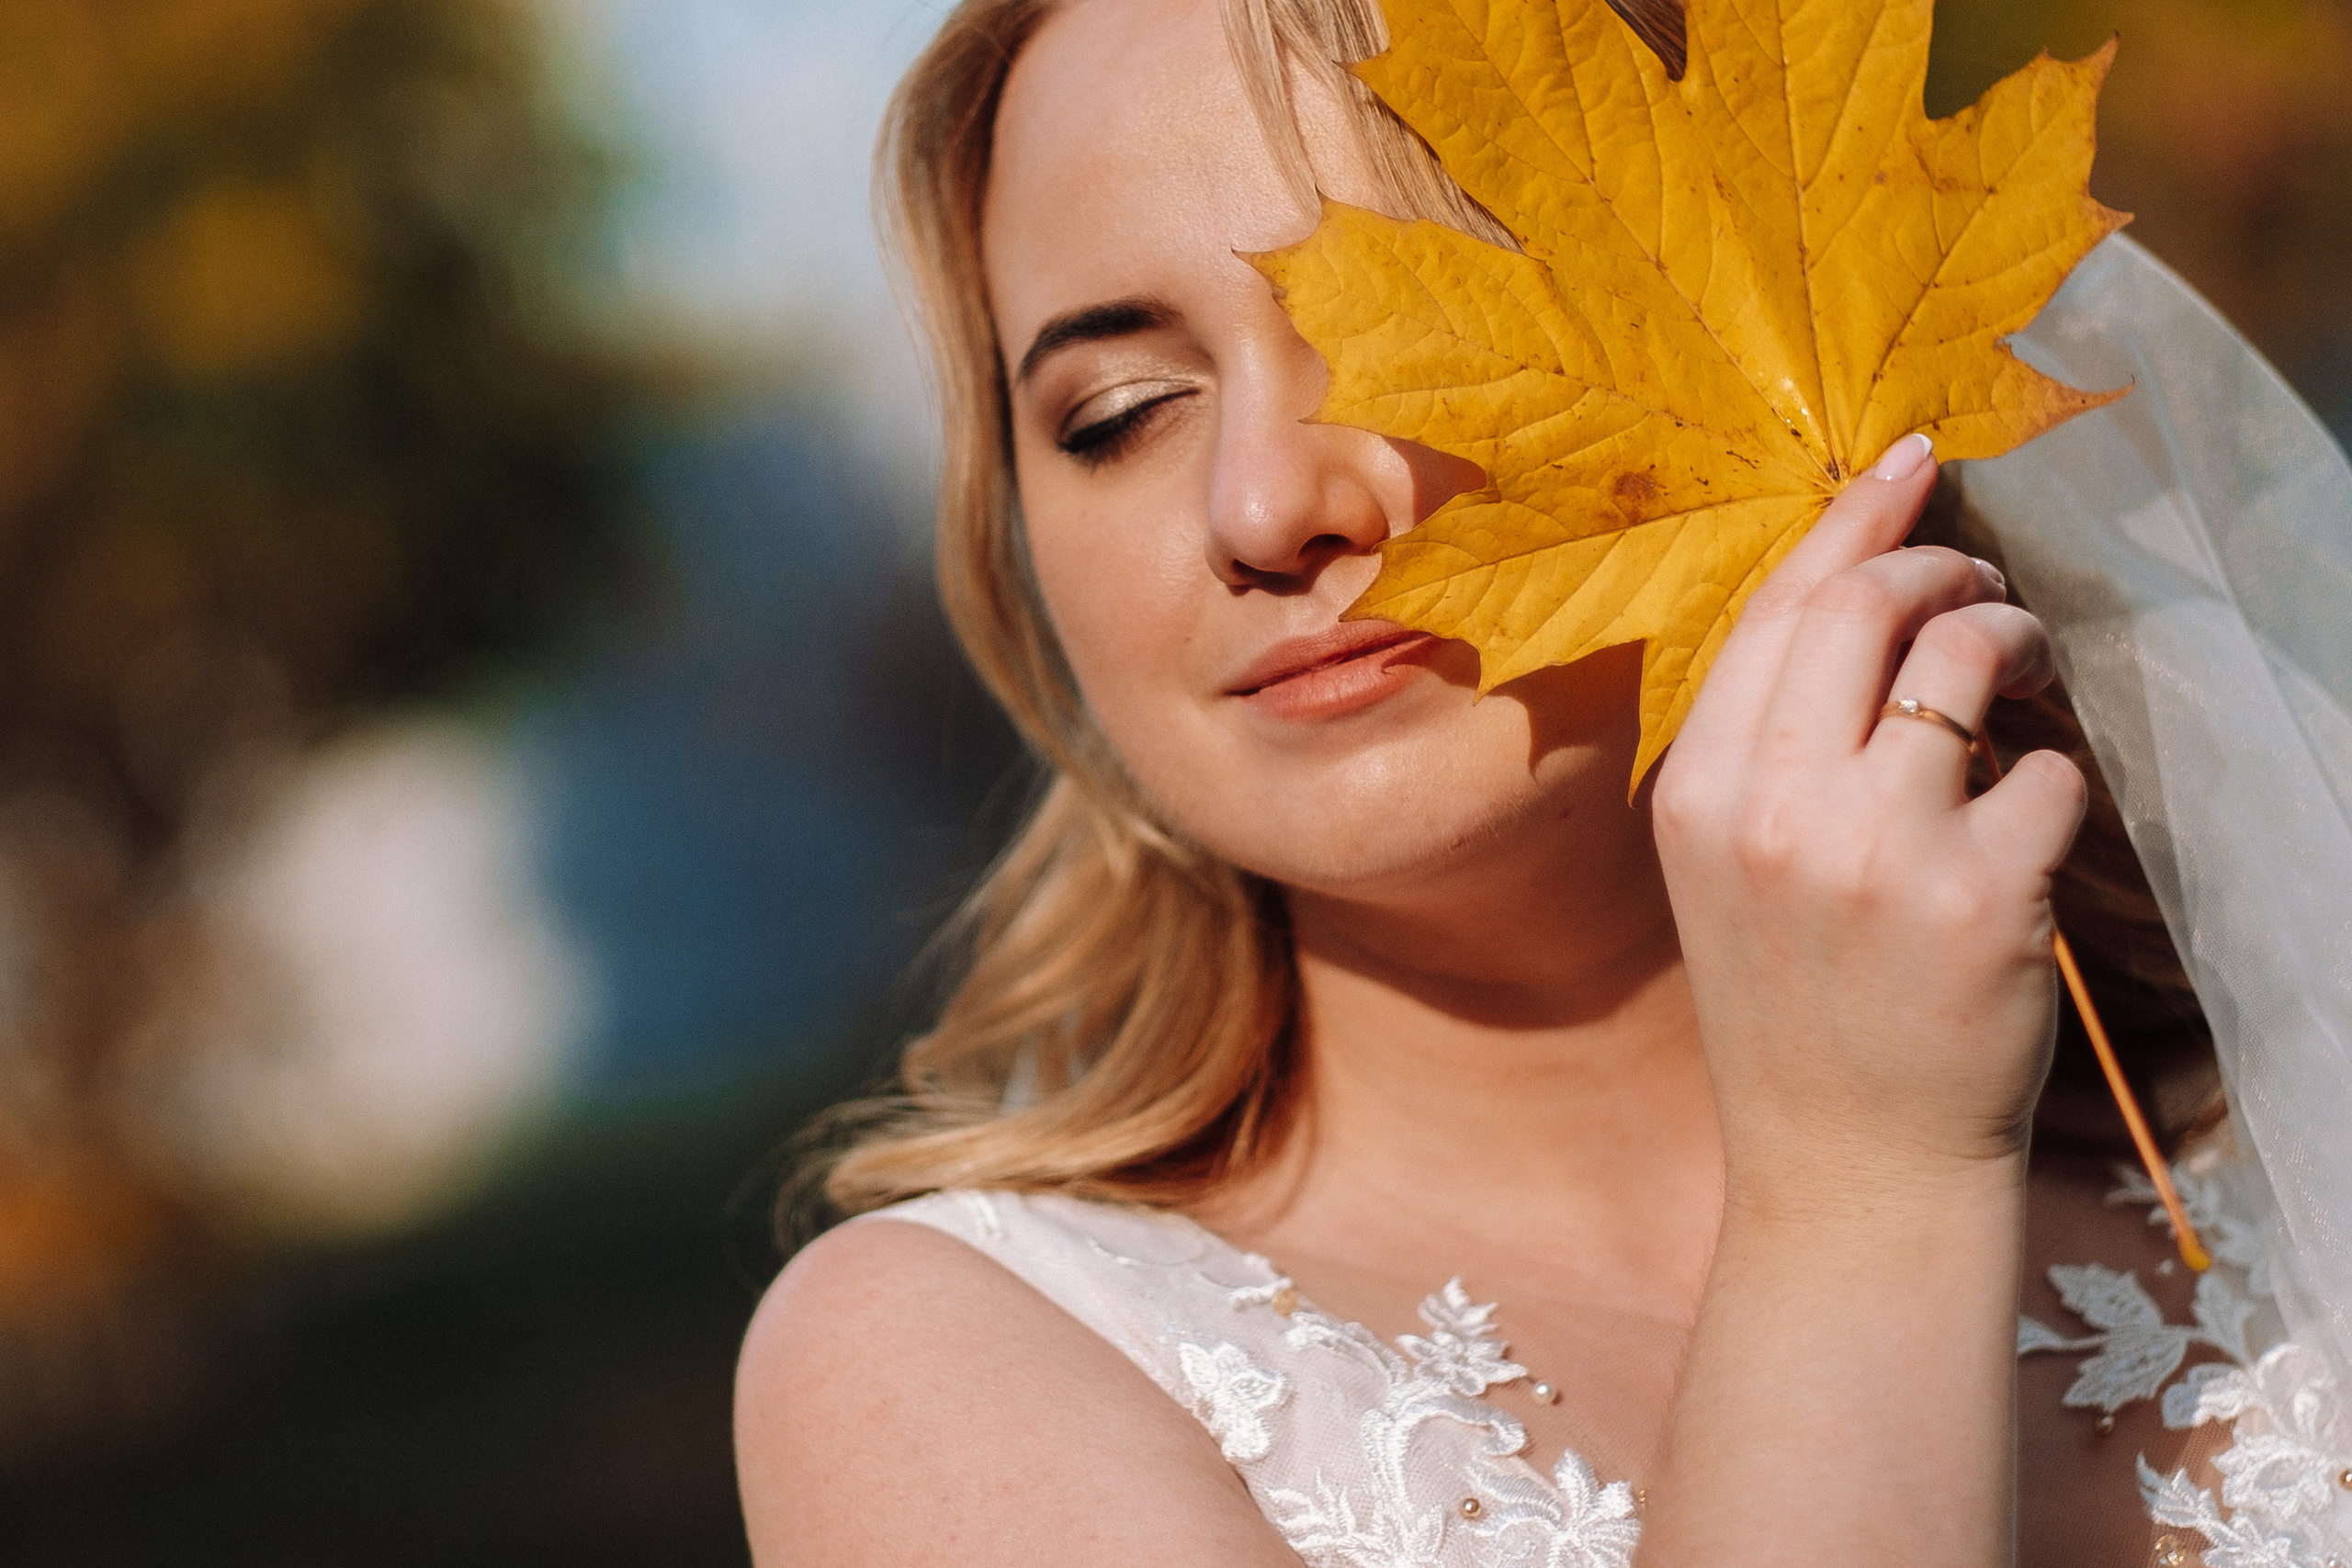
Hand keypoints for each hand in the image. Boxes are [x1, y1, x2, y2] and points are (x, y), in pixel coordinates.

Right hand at [1651, 435, 2087, 1205]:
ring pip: (1966, 659)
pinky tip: (2030, 816)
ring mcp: (1877, 853)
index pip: (1779, 607)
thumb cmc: (1790, 1005)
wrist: (1846, 1161)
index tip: (1908, 462)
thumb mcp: (1723, 869)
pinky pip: (2047, 772)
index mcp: (1701, 793)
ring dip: (2014, 636)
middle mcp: (1776, 810)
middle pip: (1866, 604)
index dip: (1854, 517)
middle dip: (1940, 562)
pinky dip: (2054, 773)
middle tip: (1977, 579)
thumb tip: (1854, 603)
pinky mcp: (1980, 898)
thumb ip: (1762, 746)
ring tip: (2024, 664)